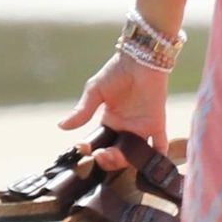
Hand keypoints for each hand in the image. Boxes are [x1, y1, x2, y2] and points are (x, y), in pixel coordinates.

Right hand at [58, 50, 169, 168]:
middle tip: (100, 155)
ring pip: (134, 154)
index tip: (83, 147)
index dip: (91, 150)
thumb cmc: (116, 71)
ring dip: (125, 161)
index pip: (99, 143)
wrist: (139, 59)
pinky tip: (149, 163)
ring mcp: (141, 128)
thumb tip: (62, 126)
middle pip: (116, 155)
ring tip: (113, 156)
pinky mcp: (156, 123)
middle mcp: (125, 129)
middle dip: (107, 160)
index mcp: (110, 122)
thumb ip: (82, 110)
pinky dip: (157, 156)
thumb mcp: (95, 91)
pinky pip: (160, 144)